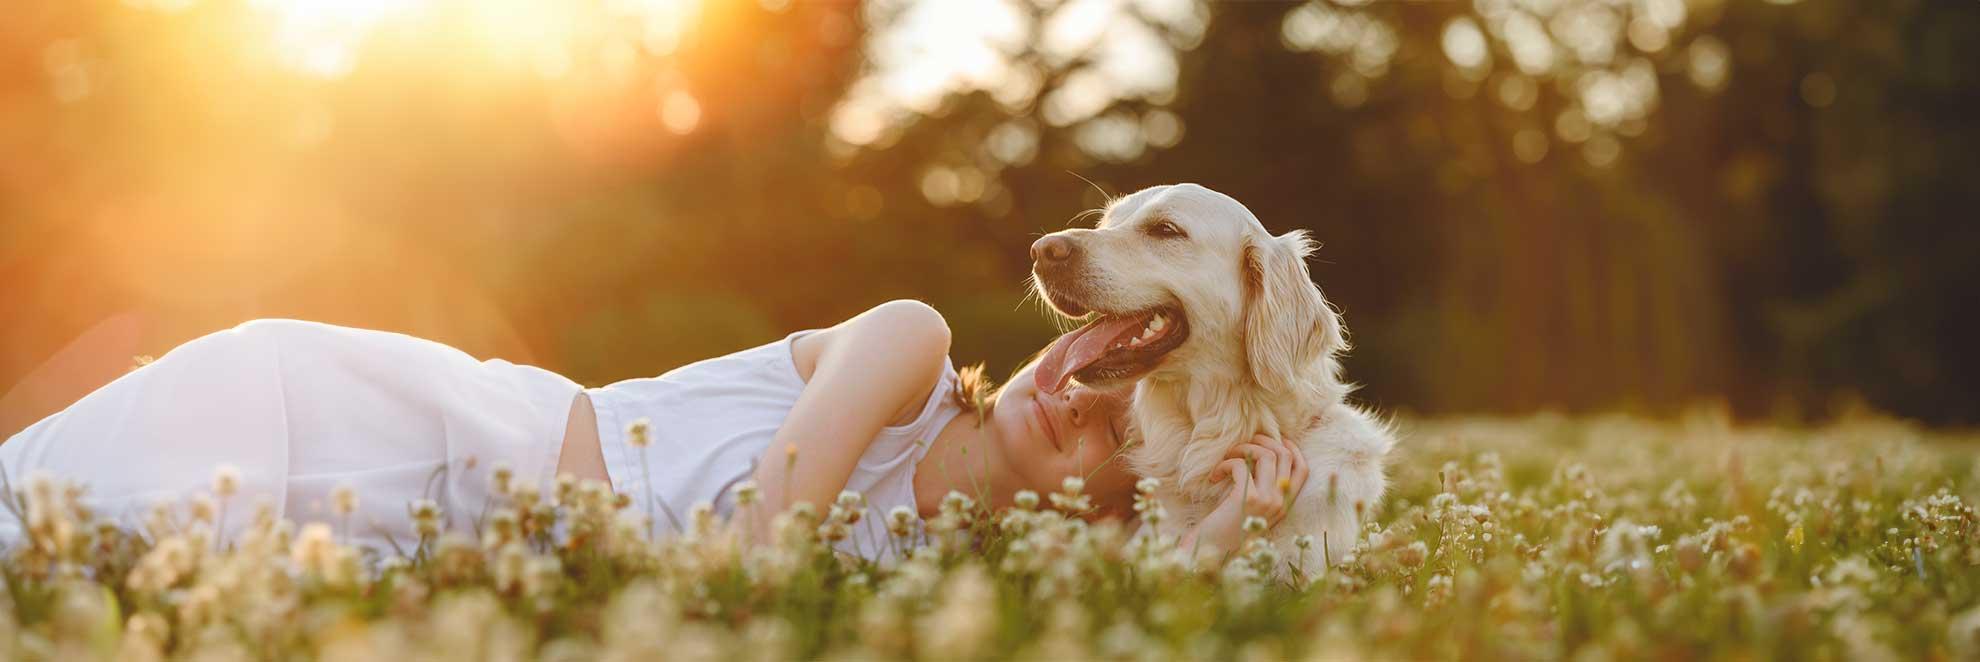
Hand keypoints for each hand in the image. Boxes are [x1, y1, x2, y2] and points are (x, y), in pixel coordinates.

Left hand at [1180, 434, 1309, 557]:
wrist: (1209, 554)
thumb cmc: (1224, 530)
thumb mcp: (1250, 510)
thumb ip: (1261, 489)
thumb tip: (1260, 456)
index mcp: (1285, 506)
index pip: (1303, 470)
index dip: (1292, 449)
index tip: (1275, 438)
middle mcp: (1281, 502)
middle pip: (1284, 455)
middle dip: (1263, 441)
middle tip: (1243, 443)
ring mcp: (1267, 501)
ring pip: (1266, 455)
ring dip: (1244, 448)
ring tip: (1227, 456)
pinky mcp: (1248, 499)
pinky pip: (1241, 465)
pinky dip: (1226, 464)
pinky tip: (1214, 476)